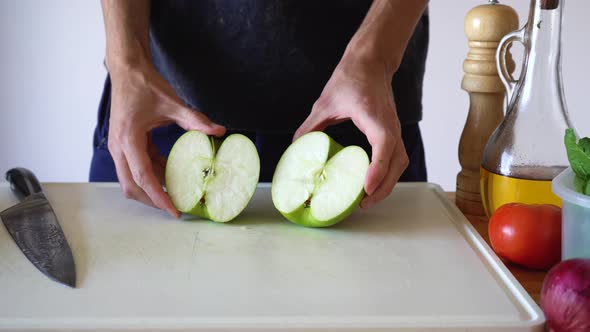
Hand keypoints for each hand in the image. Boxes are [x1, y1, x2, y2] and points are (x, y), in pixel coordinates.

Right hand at [108, 63, 225, 216]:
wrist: (127, 70)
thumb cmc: (145, 85)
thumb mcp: (172, 103)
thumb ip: (195, 119)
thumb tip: (218, 130)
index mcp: (128, 138)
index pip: (143, 176)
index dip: (158, 196)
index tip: (174, 210)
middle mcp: (118, 147)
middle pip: (131, 186)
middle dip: (152, 200)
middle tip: (175, 208)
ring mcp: (119, 147)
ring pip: (131, 179)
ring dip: (151, 189)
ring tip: (176, 195)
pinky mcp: (125, 145)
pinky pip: (137, 167)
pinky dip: (152, 175)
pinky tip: (171, 175)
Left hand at [294, 59, 407, 208]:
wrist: (371, 63)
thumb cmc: (350, 79)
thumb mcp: (324, 103)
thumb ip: (310, 127)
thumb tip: (295, 149)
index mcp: (374, 116)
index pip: (383, 145)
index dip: (377, 168)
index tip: (366, 187)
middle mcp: (390, 124)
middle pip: (397, 162)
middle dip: (383, 186)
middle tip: (363, 203)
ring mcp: (394, 128)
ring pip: (400, 162)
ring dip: (388, 183)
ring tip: (368, 199)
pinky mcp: (393, 131)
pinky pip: (397, 157)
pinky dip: (388, 173)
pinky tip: (372, 184)